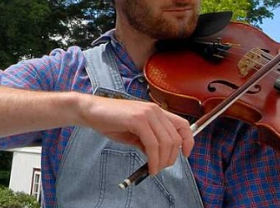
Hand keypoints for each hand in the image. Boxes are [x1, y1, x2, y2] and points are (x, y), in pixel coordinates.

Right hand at [76, 95, 192, 174]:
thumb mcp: (135, 132)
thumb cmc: (110, 120)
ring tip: (154, 169)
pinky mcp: (138, 120)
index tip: (186, 154)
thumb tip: (158, 155)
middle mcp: (155, 110)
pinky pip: (153, 145)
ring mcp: (147, 114)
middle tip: (161, 168)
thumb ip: (148, 140)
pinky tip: (150, 167)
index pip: (183, 125)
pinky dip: (154, 159)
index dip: (189, 141)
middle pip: (175, 138)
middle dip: (171, 158)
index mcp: (156, 111)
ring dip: (162, 161)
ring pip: (166, 143)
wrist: (91, 111)